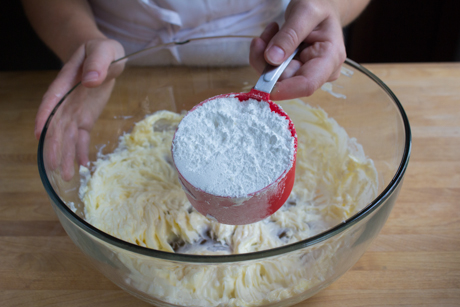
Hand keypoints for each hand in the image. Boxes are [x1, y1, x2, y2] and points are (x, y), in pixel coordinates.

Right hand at [37, 38, 124, 179]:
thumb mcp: (104, 51)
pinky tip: (82, 166)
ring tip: (65, 175)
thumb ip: (98, 63)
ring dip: (66, 154)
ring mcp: (75, 111)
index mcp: (66, 81)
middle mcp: (66, 100)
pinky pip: (81, 136)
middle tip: (54, 166)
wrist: (105, 56)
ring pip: (67, 135)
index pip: (53, 99)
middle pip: (57, 124)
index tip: (39, 133)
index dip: (45, 116)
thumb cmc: (102, 51)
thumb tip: (90, 81)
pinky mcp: (85, 118)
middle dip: (54, 145)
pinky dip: (81, 150)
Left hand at [249, 0, 345, 99]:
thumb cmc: (319, 5)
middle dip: (267, 60)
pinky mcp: (295, 71)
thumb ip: (290, 34)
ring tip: (271, 30)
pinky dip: (265, 54)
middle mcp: (321, 71)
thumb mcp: (305, 11)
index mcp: (330, 58)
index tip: (261, 86)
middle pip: (285, 80)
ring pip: (275, 76)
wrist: (321, 5)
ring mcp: (307, 72)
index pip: (307, 84)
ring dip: (264, 55)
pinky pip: (272, 70)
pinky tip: (272, 36)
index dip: (283, 89)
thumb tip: (272, 59)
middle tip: (262, 37)